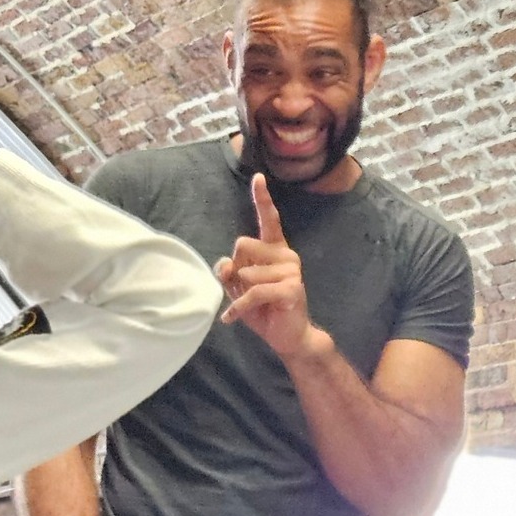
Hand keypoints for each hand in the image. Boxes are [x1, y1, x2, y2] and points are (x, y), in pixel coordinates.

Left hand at [215, 174, 317, 358]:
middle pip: (242, 245)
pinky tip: (231, 318)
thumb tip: (224, 263)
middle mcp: (286, 254)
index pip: (268, 219)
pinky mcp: (291, 289)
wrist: (288, 337)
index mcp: (274, 249)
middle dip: (235, 269)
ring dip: (239, 293)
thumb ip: (229, 273)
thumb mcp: (238, 290)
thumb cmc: (264, 310)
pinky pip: (254, 292)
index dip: (262, 198)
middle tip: (243, 289)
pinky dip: (239, 307)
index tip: (258, 177)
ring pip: (247, 273)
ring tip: (246, 306)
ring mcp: (291, 270)